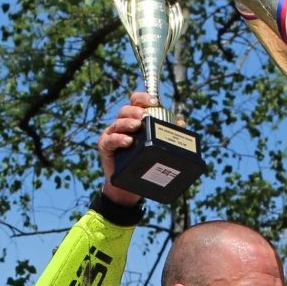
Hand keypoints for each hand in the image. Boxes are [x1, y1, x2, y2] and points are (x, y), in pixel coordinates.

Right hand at [98, 91, 155, 205]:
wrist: (129, 187)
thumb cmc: (144, 163)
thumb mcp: (156, 147)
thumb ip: (166, 134)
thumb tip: (181, 122)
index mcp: (133, 119)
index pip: (135, 102)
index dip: (143, 98)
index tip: (154, 101)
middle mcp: (122, 124)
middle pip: (125, 110)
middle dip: (136, 111)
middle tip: (145, 116)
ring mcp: (112, 135)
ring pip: (117, 123)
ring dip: (127, 123)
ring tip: (137, 126)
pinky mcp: (106, 147)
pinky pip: (110, 140)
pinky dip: (118, 139)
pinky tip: (128, 141)